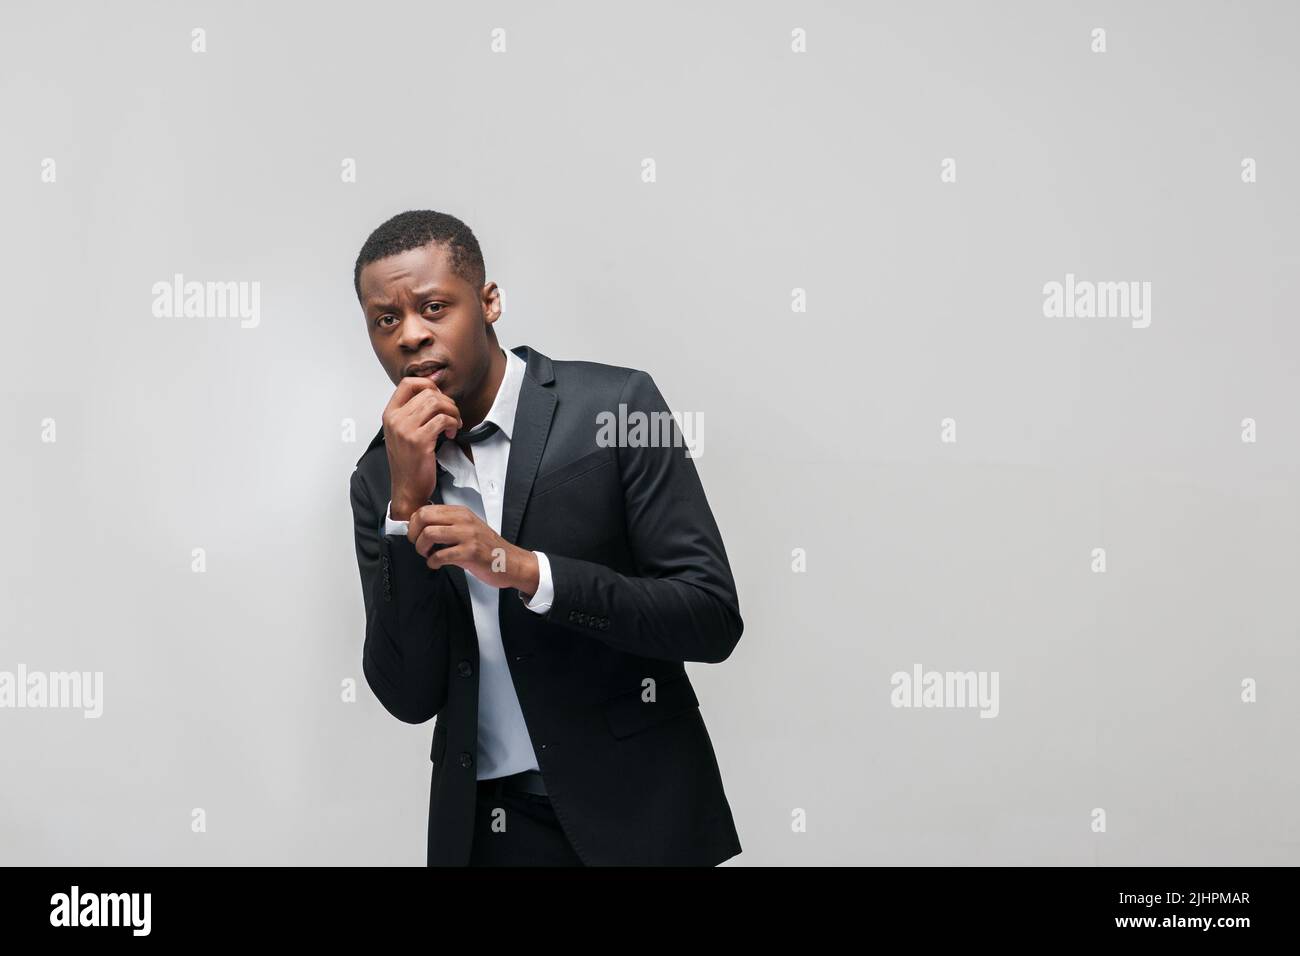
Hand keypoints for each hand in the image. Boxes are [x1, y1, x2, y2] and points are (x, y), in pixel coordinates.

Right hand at [383, 377, 460, 520]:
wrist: (407, 488)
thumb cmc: (409, 461)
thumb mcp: (404, 431)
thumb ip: (414, 411)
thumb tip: (434, 387)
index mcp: (390, 414)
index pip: (407, 383)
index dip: (428, 384)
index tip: (439, 396)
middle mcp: (395, 419)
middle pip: (428, 392)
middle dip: (447, 402)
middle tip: (451, 416)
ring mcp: (405, 429)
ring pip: (436, 403)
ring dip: (452, 412)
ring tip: (453, 424)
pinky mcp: (419, 440)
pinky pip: (442, 419)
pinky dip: (452, 424)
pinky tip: (451, 433)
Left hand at [407, 504, 539, 593]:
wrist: (510, 561)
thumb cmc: (487, 548)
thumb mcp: (468, 529)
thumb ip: (447, 526)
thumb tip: (420, 530)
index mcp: (461, 512)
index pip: (426, 509)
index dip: (414, 524)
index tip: (415, 534)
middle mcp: (464, 520)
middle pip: (424, 518)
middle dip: (414, 534)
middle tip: (419, 545)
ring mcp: (468, 535)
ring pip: (429, 534)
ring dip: (422, 548)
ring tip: (428, 555)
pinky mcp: (470, 552)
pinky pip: (440, 555)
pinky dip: (432, 562)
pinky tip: (436, 564)